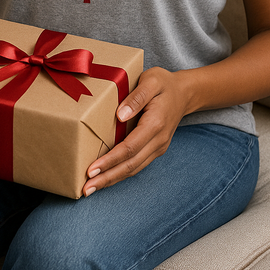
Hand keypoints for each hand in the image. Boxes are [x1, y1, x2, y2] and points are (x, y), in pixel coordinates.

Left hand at [83, 67, 188, 195]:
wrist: (184, 93)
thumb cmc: (164, 83)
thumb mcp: (151, 80)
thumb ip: (136, 97)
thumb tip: (120, 115)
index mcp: (155, 123)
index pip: (130, 148)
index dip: (110, 160)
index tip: (91, 169)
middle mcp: (158, 140)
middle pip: (131, 165)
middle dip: (107, 178)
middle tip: (85, 189)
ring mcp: (158, 147)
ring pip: (134, 169)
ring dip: (112, 180)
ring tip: (91, 188)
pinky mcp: (155, 149)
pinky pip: (137, 165)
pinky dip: (121, 173)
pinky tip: (107, 177)